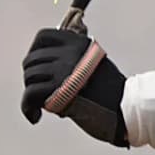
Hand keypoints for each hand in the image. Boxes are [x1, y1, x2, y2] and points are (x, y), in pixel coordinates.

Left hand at [19, 27, 128, 144]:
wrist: (127, 110)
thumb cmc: (114, 93)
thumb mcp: (97, 65)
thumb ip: (75, 60)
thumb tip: (47, 64)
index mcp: (78, 43)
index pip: (43, 37)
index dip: (35, 51)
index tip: (38, 66)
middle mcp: (69, 53)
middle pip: (32, 60)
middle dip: (32, 78)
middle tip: (40, 92)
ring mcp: (63, 69)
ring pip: (30, 78)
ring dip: (31, 94)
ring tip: (39, 106)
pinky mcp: (57, 89)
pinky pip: (30, 95)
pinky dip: (27, 107)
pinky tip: (35, 117)